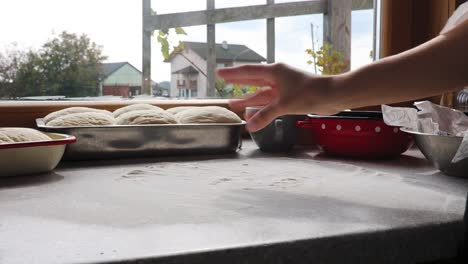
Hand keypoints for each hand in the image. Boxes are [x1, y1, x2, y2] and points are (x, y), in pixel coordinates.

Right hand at [217, 63, 340, 131]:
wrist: (333, 96)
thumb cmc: (310, 94)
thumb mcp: (284, 105)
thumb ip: (265, 115)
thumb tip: (249, 126)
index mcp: (275, 72)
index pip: (248, 72)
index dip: (232, 74)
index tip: (219, 73)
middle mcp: (278, 77)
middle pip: (253, 80)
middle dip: (238, 83)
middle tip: (223, 82)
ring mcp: (284, 87)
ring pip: (262, 93)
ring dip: (249, 99)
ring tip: (234, 105)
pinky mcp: (290, 96)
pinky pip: (270, 102)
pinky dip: (262, 108)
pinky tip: (254, 115)